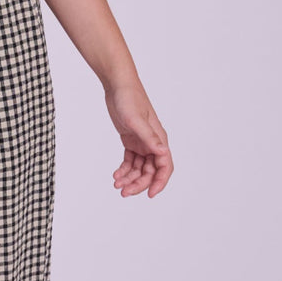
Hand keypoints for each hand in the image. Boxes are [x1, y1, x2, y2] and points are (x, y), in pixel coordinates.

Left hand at [105, 82, 172, 197]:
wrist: (117, 86)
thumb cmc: (129, 99)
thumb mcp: (136, 120)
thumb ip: (148, 137)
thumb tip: (162, 153)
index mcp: (159, 139)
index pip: (165, 166)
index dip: (160, 182)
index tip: (150, 194)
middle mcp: (153, 143)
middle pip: (150, 171)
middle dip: (139, 183)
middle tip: (124, 192)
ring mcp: (142, 142)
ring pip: (139, 168)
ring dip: (130, 178)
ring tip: (116, 184)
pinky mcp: (131, 140)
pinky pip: (130, 161)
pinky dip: (124, 170)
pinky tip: (116, 175)